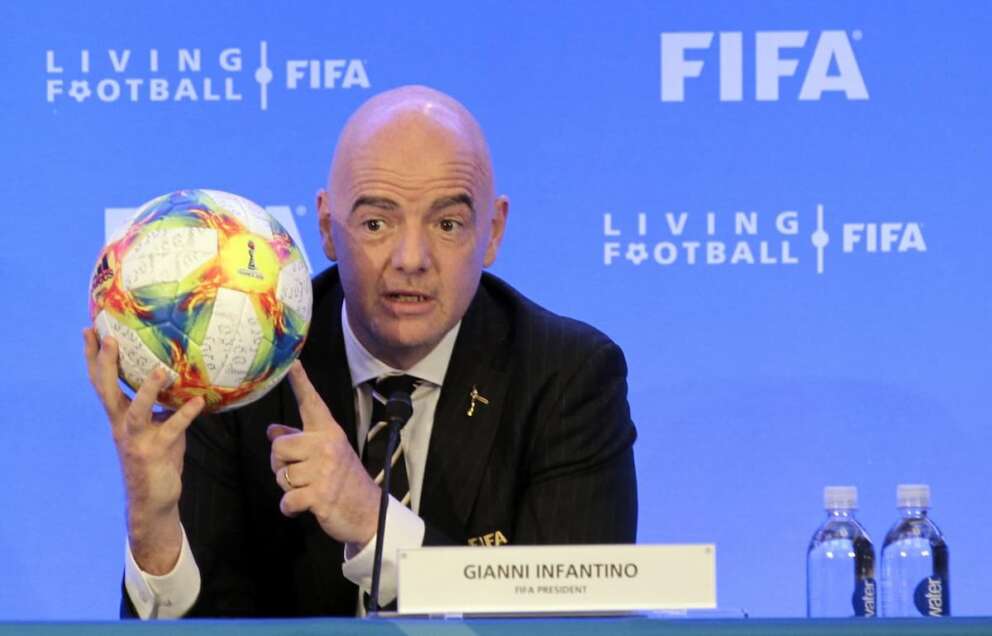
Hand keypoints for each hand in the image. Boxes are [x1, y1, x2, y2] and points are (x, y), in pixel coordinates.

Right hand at [83, 327, 204, 573]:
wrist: (154, 501)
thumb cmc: (158, 458)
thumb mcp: (159, 426)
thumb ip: (165, 404)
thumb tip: (184, 376)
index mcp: (119, 417)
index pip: (101, 382)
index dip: (93, 358)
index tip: (90, 330)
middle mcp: (121, 426)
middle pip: (107, 391)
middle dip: (106, 364)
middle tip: (109, 338)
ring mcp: (136, 440)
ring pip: (136, 411)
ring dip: (147, 391)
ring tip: (160, 370)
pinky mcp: (154, 453)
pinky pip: (171, 430)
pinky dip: (184, 415)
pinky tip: (199, 402)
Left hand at [268, 361, 379, 545]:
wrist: (369, 513)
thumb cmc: (345, 479)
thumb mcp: (326, 454)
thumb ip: (298, 440)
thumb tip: (272, 430)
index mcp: (329, 432)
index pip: (311, 403)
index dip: (300, 382)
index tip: (292, 363)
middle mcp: (327, 446)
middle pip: (278, 447)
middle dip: (280, 464)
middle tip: (301, 473)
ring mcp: (325, 470)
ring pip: (281, 475)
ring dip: (288, 487)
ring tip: (310, 488)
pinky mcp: (320, 495)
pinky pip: (287, 499)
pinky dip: (290, 507)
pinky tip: (304, 506)